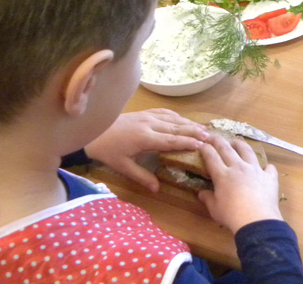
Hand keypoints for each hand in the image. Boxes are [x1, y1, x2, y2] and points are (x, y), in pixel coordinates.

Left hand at [84, 109, 207, 192]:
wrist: (93, 132)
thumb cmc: (108, 151)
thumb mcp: (122, 167)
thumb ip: (141, 176)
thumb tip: (157, 189)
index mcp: (145, 138)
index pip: (171, 140)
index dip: (187, 142)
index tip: (202, 145)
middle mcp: (150, 125)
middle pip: (176, 127)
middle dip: (193, 131)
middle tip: (209, 136)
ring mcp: (147, 117)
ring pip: (173, 119)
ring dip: (188, 123)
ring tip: (202, 128)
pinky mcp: (144, 113)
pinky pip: (164, 113)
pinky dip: (176, 116)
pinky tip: (183, 120)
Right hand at [198, 135, 283, 232]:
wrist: (256, 219)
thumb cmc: (232, 215)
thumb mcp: (215, 209)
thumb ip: (208, 198)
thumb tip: (201, 193)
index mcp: (223, 175)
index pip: (212, 157)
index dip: (206, 149)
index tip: (202, 144)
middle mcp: (238, 167)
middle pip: (227, 149)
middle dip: (219, 141)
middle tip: (214, 136)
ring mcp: (255, 169)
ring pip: (247, 151)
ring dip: (240, 145)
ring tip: (237, 142)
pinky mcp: (269, 176)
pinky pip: (269, 168)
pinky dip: (266, 167)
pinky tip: (266, 168)